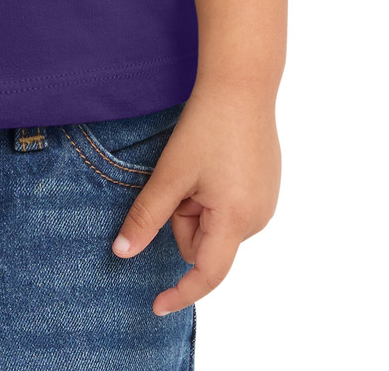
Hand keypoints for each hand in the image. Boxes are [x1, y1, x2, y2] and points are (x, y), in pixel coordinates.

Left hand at [110, 80, 281, 314]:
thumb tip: (122, 253)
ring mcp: (266, 203)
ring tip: (201, 164)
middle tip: (182, 177)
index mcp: (236, 220)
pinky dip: (213, 195)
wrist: (242, 84)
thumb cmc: (206, 126)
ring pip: (215, 225)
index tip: (156, 305)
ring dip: (198, 204)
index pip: (207, 274)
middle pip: (204, 242)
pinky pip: (230, 209)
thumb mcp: (171, 174)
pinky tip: (215, 161)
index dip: (181, 293)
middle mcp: (258, 219)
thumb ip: (147, 218)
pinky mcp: (266, 188)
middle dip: (185, 218)